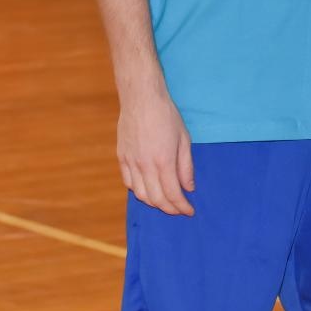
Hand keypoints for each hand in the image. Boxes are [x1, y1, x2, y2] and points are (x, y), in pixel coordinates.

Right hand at [118, 90, 194, 215]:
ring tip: (166, 203)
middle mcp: (144, 166)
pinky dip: (138, 192)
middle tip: (179, 210)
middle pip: (155, 199)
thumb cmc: (167, 116)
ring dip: (153, 203)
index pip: (172, 194)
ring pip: (140, 194)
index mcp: (163, 161)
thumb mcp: (184, 139)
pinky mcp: (121, 158)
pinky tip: (148, 191)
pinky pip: (128, 182)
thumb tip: (189, 188)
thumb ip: (186, 166)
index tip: (189, 211)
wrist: (141, 99)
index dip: (181, 207)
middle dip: (169, 208)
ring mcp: (130, 163)